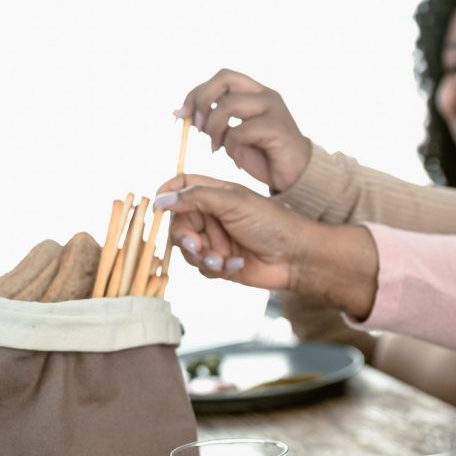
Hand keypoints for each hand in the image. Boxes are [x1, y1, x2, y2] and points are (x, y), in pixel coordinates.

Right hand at [155, 174, 378, 317]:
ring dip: (201, 256)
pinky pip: (202, 268)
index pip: (181, 186)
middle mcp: (213, 216)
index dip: (167, 194)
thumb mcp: (233, 202)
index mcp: (216, 194)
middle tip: (195, 245)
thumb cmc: (272, 222)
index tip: (158, 207)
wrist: (297, 256)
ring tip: (221, 259)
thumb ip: (197, 197)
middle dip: (184, 237)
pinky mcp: (222, 263)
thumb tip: (161, 199)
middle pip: (178, 223)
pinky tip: (237, 264)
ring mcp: (217, 240)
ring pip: (186, 249)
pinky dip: (216, 268)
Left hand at [176, 69, 311, 191]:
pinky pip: (239, 132)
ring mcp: (273, 109)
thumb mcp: (232, 135)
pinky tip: (235, 159)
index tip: (181, 114)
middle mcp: (265, 95)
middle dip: (202, 100)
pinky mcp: (277, 128)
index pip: (221, 78)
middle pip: (224, 78)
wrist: (295, 177)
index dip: (196, 93)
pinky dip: (230, 146)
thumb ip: (212, 121)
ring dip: (213, 128)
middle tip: (197, 125)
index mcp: (256, 92)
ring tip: (215, 147)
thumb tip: (178, 112)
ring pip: (228, 105)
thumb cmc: (265, 156)